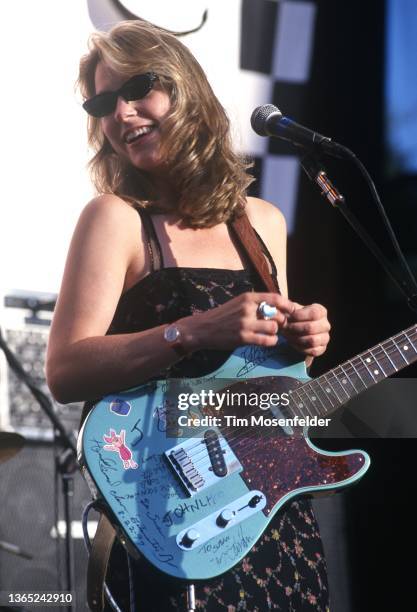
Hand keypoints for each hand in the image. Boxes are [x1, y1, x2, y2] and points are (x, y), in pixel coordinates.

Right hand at [181, 292, 296, 351]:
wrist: (203, 329)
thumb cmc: (222, 316)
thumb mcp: (238, 303)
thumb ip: (255, 304)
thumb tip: (277, 307)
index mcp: (247, 298)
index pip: (275, 298)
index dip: (287, 305)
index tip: (292, 311)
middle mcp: (247, 308)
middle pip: (277, 314)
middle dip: (282, 321)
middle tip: (281, 327)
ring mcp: (245, 323)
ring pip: (274, 327)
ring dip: (276, 332)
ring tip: (271, 334)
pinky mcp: (243, 338)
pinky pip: (267, 340)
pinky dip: (271, 342)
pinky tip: (268, 341)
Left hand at [281, 302, 329, 356]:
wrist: (296, 331)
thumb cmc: (293, 318)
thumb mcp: (290, 310)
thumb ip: (286, 307)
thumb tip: (281, 305)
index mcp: (320, 311)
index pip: (314, 313)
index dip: (299, 316)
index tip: (289, 317)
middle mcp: (325, 324)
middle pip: (311, 328)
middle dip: (294, 328)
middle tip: (285, 328)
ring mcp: (325, 337)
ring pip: (312, 340)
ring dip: (296, 339)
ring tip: (287, 336)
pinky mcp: (322, 349)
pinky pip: (313, 351)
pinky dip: (300, 348)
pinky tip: (292, 343)